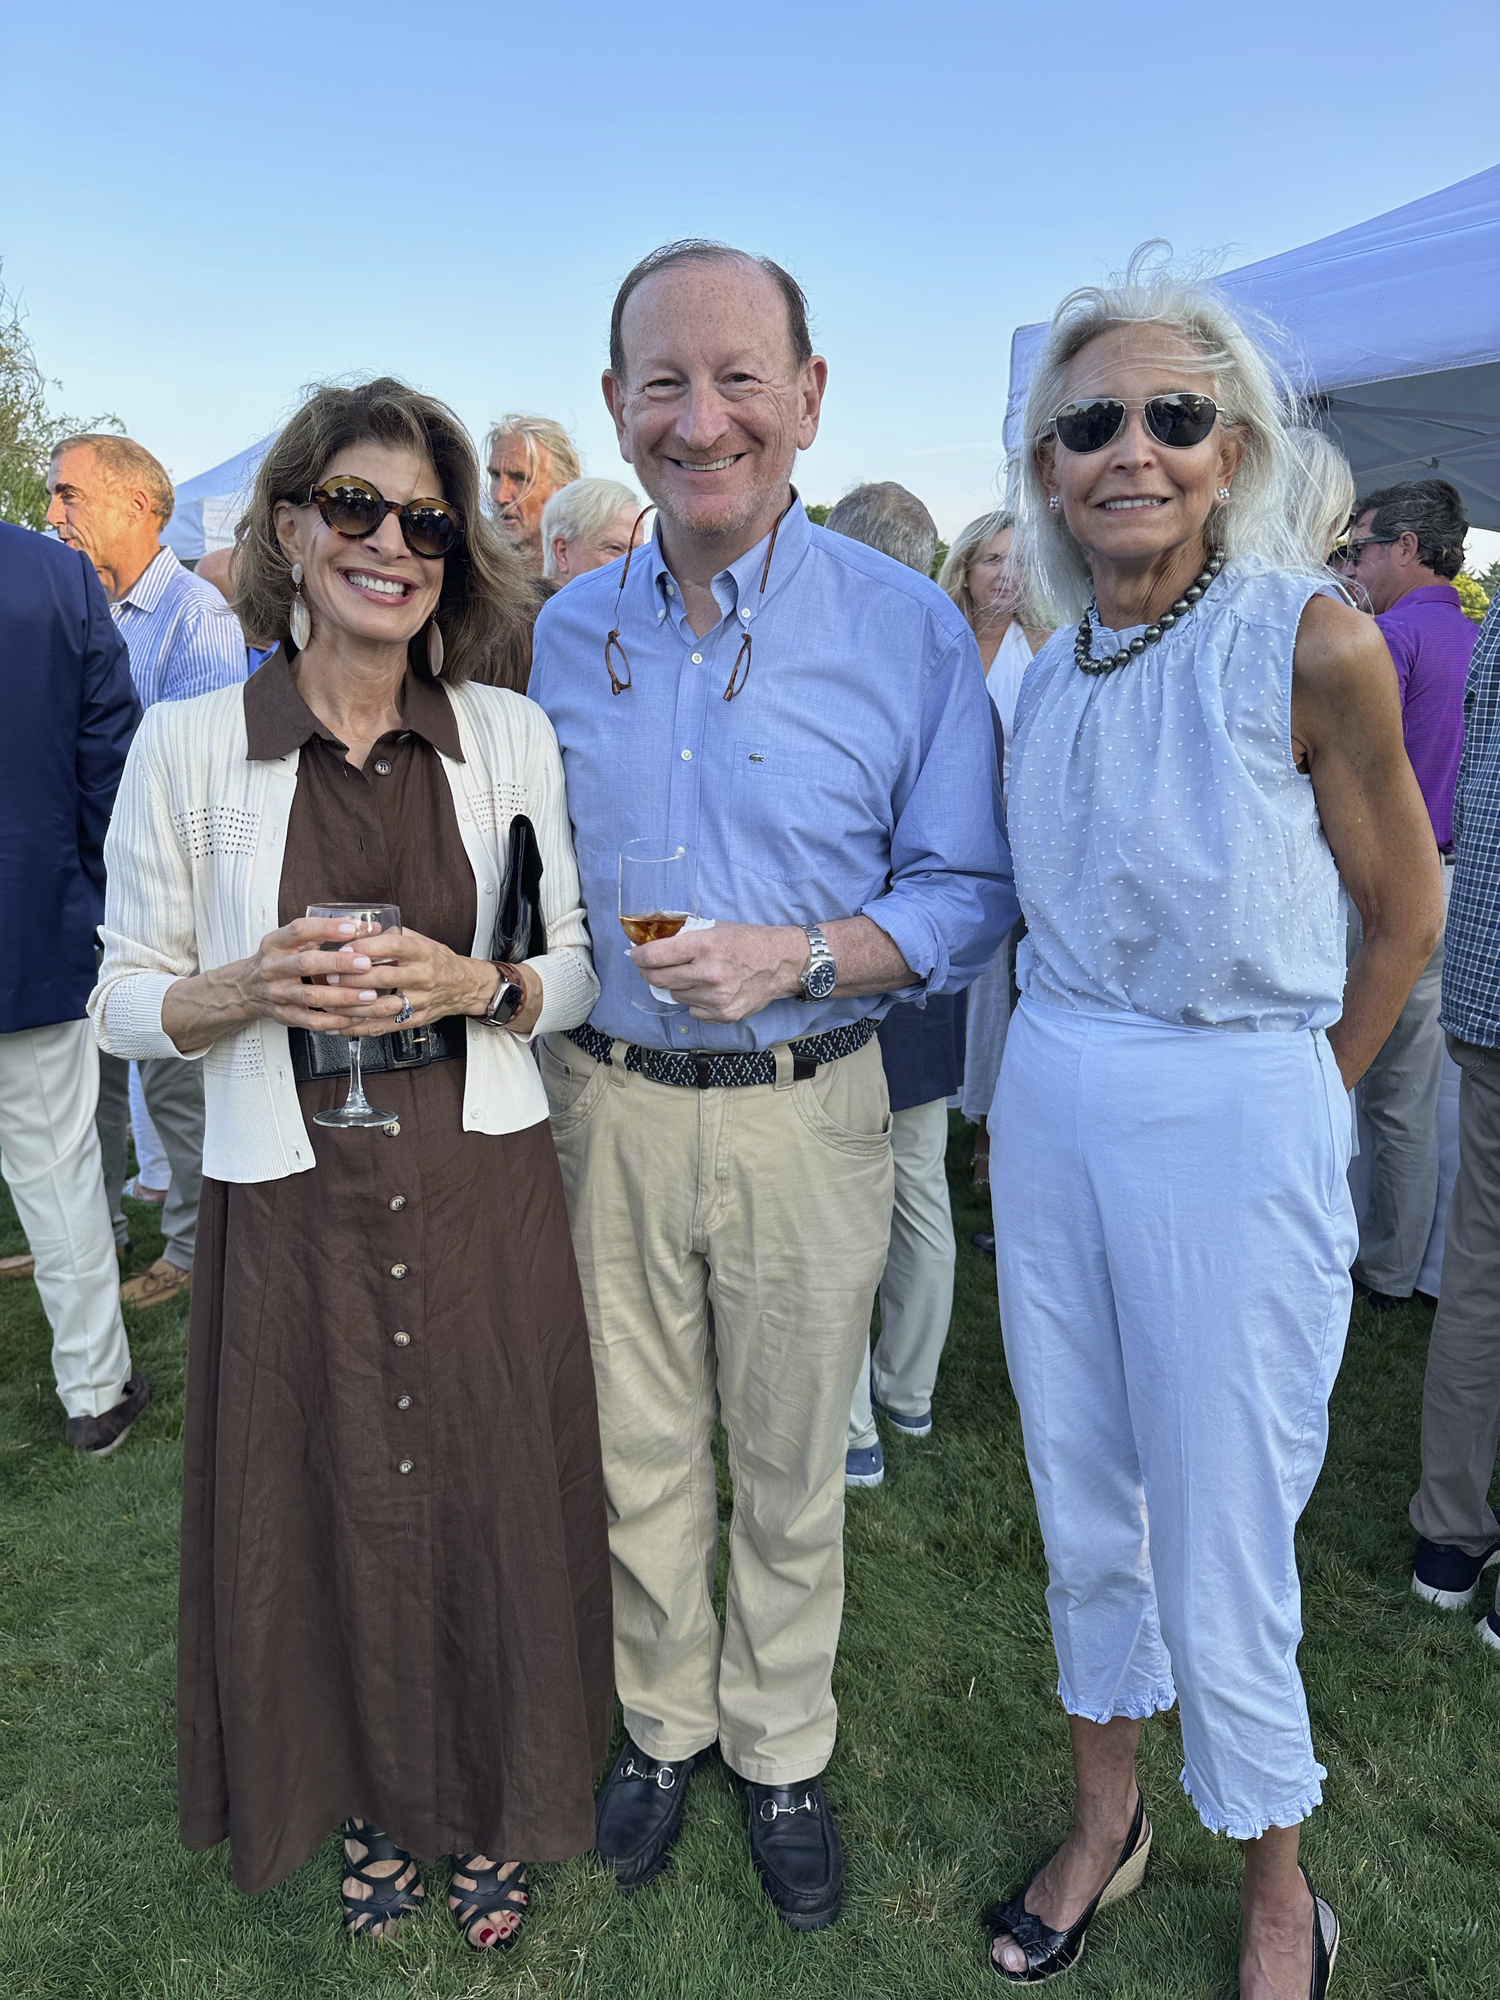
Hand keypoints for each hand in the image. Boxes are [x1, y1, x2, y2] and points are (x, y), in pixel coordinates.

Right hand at [234, 916, 400, 1034]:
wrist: (245, 989)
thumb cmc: (277, 961)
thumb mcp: (291, 942)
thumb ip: (324, 934)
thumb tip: (367, 928)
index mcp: (276, 943)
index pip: (299, 930)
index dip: (325, 928)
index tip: (352, 928)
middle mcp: (274, 967)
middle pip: (306, 964)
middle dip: (338, 963)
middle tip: (366, 964)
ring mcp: (277, 994)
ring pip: (311, 996)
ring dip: (343, 996)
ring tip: (369, 995)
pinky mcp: (284, 1015)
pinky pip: (311, 1021)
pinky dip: (335, 1020)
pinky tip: (355, 1016)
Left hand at [322, 925, 499, 1033]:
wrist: (466, 986)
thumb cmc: (438, 961)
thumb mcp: (421, 940)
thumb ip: (392, 935)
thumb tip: (359, 927)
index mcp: (423, 952)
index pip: (394, 947)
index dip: (367, 948)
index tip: (344, 949)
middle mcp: (423, 977)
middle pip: (385, 978)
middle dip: (353, 979)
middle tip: (329, 977)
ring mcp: (419, 1001)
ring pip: (382, 1007)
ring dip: (351, 1007)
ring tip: (328, 1003)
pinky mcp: (413, 1020)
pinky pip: (383, 1027)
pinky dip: (358, 1028)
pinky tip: (339, 1025)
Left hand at [628, 921, 806, 1022]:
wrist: (781, 963)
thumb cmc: (747, 941)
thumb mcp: (715, 928)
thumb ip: (685, 936)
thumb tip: (652, 942)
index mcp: (704, 946)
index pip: (654, 956)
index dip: (639, 956)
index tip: (637, 954)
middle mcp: (708, 974)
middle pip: (658, 979)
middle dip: (649, 972)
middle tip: (650, 967)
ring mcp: (716, 998)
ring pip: (675, 995)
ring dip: (678, 986)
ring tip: (695, 975)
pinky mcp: (723, 1014)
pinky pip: (693, 1010)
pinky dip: (695, 1000)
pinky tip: (710, 989)